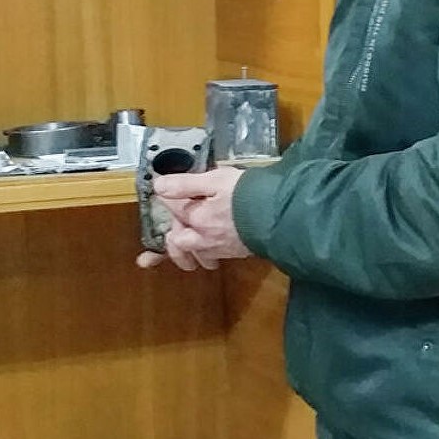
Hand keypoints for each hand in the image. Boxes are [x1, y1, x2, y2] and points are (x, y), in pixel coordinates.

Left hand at [135, 166, 251, 270]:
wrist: (281, 217)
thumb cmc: (248, 194)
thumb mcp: (216, 180)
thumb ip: (185, 184)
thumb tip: (158, 186)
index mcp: (195, 217)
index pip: (171, 206)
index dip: (168, 195)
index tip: (167, 188)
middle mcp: (201, 238)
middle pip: (175, 242)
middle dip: (171, 235)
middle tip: (175, 221)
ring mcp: (217, 249)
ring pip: (192, 256)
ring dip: (185, 253)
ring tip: (186, 243)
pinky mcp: (233, 253)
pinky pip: (210, 258)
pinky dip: (204, 256)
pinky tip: (208, 248)